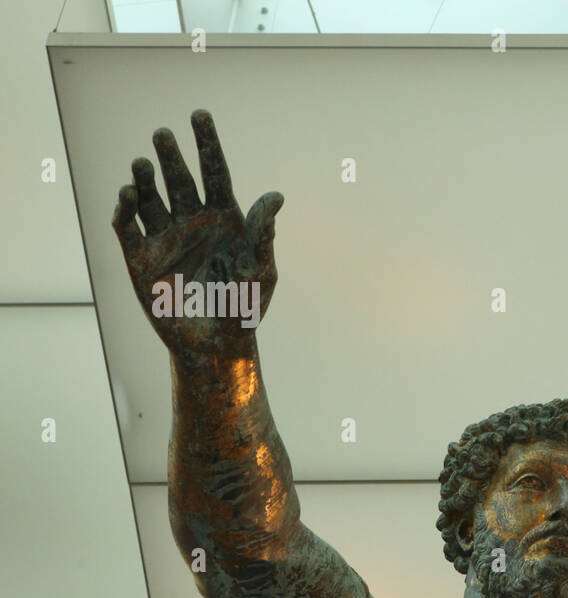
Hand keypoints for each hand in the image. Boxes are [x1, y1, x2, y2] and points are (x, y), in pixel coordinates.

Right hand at [113, 109, 282, 358]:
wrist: (216, 346)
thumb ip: (263, 235)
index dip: (208, 144)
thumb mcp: (260, 271)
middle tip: (163, 134)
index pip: (215, 172)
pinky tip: (128, 194)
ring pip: (151, 198)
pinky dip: (125, 209)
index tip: (200, 115)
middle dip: (171, 156)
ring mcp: (165, 237)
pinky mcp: (140, 258)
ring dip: (145, 178)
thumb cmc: (245, 309)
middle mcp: (192, 221)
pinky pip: (127, 227)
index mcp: (225, 219)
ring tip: (143, 164)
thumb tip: (275, 197)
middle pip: (180, 179)